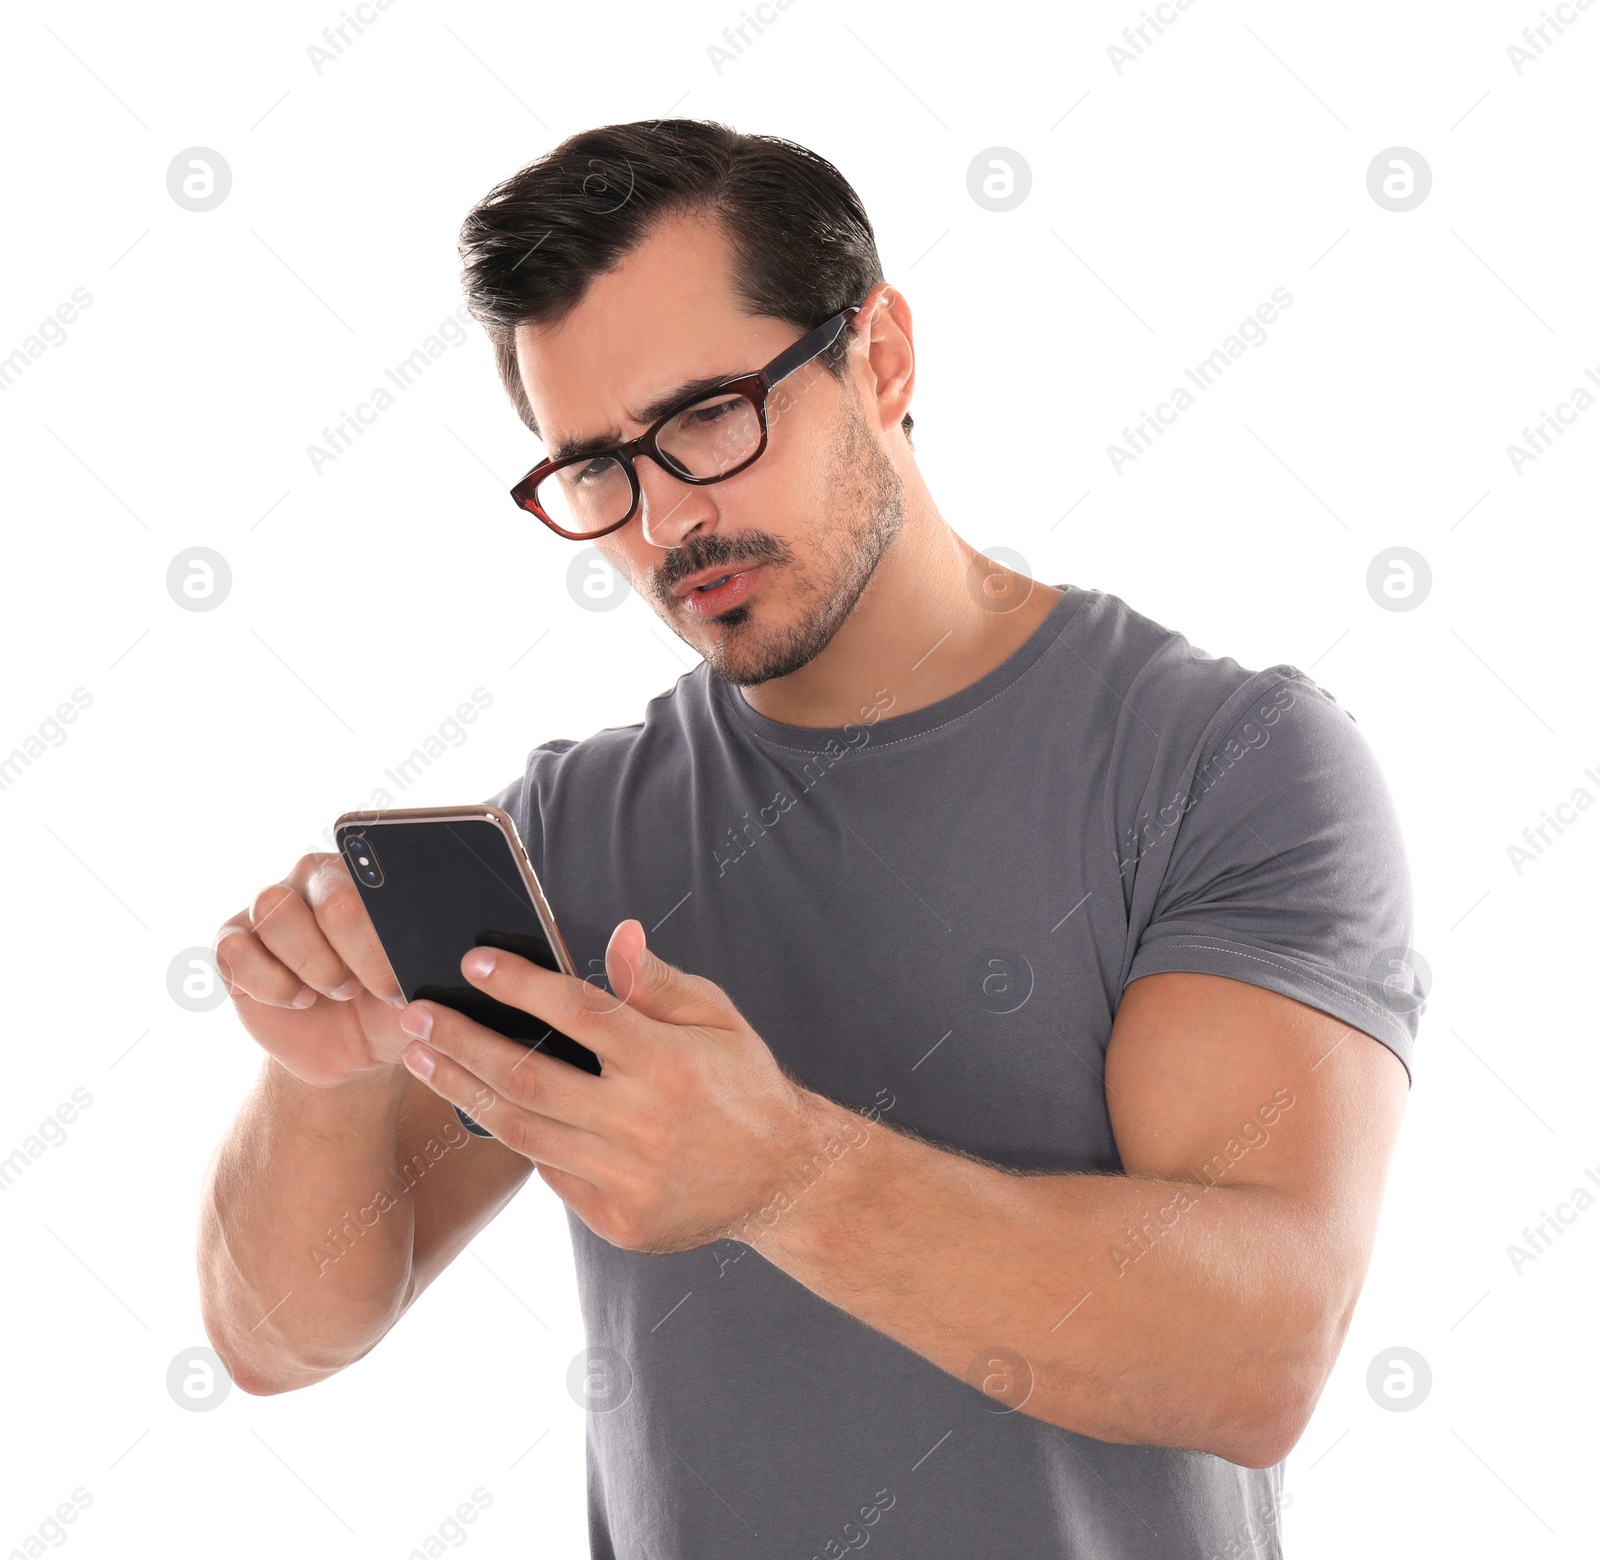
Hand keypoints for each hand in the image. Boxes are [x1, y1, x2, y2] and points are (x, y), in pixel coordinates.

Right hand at [213, 853, 414, 1090]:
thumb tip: (437, 948)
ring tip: (338, 992)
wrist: (352, 1048)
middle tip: (373, 989)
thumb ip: (429, 959)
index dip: (386, 936)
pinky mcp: (233, 942)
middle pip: (332, 897)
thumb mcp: (421, 987)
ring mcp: (269, 906)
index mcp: (367, 875)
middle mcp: (315, 878)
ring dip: (315, 965)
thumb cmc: (391, 1006)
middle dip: (359, 955)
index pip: (378, 881)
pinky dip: (272, 985)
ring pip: (278, 913)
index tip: (399, 982)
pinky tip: (299, 1000)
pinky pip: (237, 950)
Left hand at [392, 920, 853, 1252]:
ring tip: (422, 1059)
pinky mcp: (617, 1219)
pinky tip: (483, 1107)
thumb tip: (618, 935)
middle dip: (462, 1041)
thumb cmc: (744, 1085)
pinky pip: (550, 1173)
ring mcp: (627, 1178)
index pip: (577, 1013)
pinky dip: (517, 1137)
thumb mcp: (716, 1018)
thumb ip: (658, 982)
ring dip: (464, 1091)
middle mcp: (643, 1123)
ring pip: (523, 1131)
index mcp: (669, 1063)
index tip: (472, 963)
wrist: (784, 1179)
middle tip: (415, 1015)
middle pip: (529, 1077)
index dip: (520, 984)